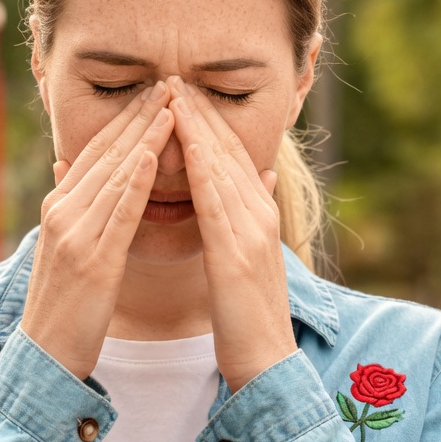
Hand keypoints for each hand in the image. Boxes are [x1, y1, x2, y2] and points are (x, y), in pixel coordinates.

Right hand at [20, 81, 174, 378]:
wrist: (45, 357)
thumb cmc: (63, 306)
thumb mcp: (62, 247)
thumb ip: (68, 205)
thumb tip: (66, 165)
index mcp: (60, 207)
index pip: (96, 150)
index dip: (125, 119)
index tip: (153, 91)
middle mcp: (63, 212)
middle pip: (106, 152)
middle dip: (139, 115)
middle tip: (168, 81)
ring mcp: (75, 234)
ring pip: (116, 174)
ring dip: (146, 136)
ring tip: (172, 104)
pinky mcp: (93, 259)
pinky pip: (118, 212)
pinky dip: (136, 179)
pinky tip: (154, 153)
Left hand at [168, 76, 297, 390]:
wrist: (267, 366)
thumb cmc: (249, 319)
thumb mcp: (251, 259)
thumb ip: (251, 216)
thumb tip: (260, 177)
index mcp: (258, 217)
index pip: (232, 156)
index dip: (209, 121)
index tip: (184, 90)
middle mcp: (259, 216)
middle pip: (228, 150)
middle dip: (201, 111)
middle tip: (174, 75)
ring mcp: (252, 232)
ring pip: (222, 167)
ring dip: (198, 127)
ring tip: (173, 92)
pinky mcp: (237, 254)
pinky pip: (216, 202)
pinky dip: (200, 168)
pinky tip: (184, 143)